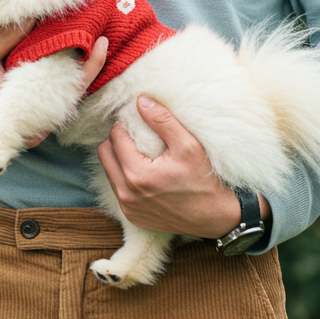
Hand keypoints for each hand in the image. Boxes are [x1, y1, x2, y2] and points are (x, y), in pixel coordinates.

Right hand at [0, 27, 108, 145]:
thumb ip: (7, 37)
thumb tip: (34, 16)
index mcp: (22, 104)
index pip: (69, 86)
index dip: (90, 65)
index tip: (102, 43)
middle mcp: (33, 124)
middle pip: (73, 97)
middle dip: (87, 69)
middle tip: (99, 43)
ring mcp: (34, 134)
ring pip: (64, 106)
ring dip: (75, 82)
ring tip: (87, 54)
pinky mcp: (32, 136)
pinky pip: (54, 113)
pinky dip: (62, 94)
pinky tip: (68, 74)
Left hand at [96, 96, 270, 239]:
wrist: (214, 216)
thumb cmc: (204, 180)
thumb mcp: (189, 145)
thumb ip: (163, 121)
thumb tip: (140, 101)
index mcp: (137, 174)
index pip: (115, 138)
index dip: (124, 125)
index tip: (137, 121)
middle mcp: (126, 193)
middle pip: (104, 154)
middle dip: (116, 141)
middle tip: (135, 136)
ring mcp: (127, 207)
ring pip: (109, 172)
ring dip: (118, 159)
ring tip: (139, 153)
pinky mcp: (131, 216)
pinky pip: (118, 189)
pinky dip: (124, 178)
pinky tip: (144, 173)